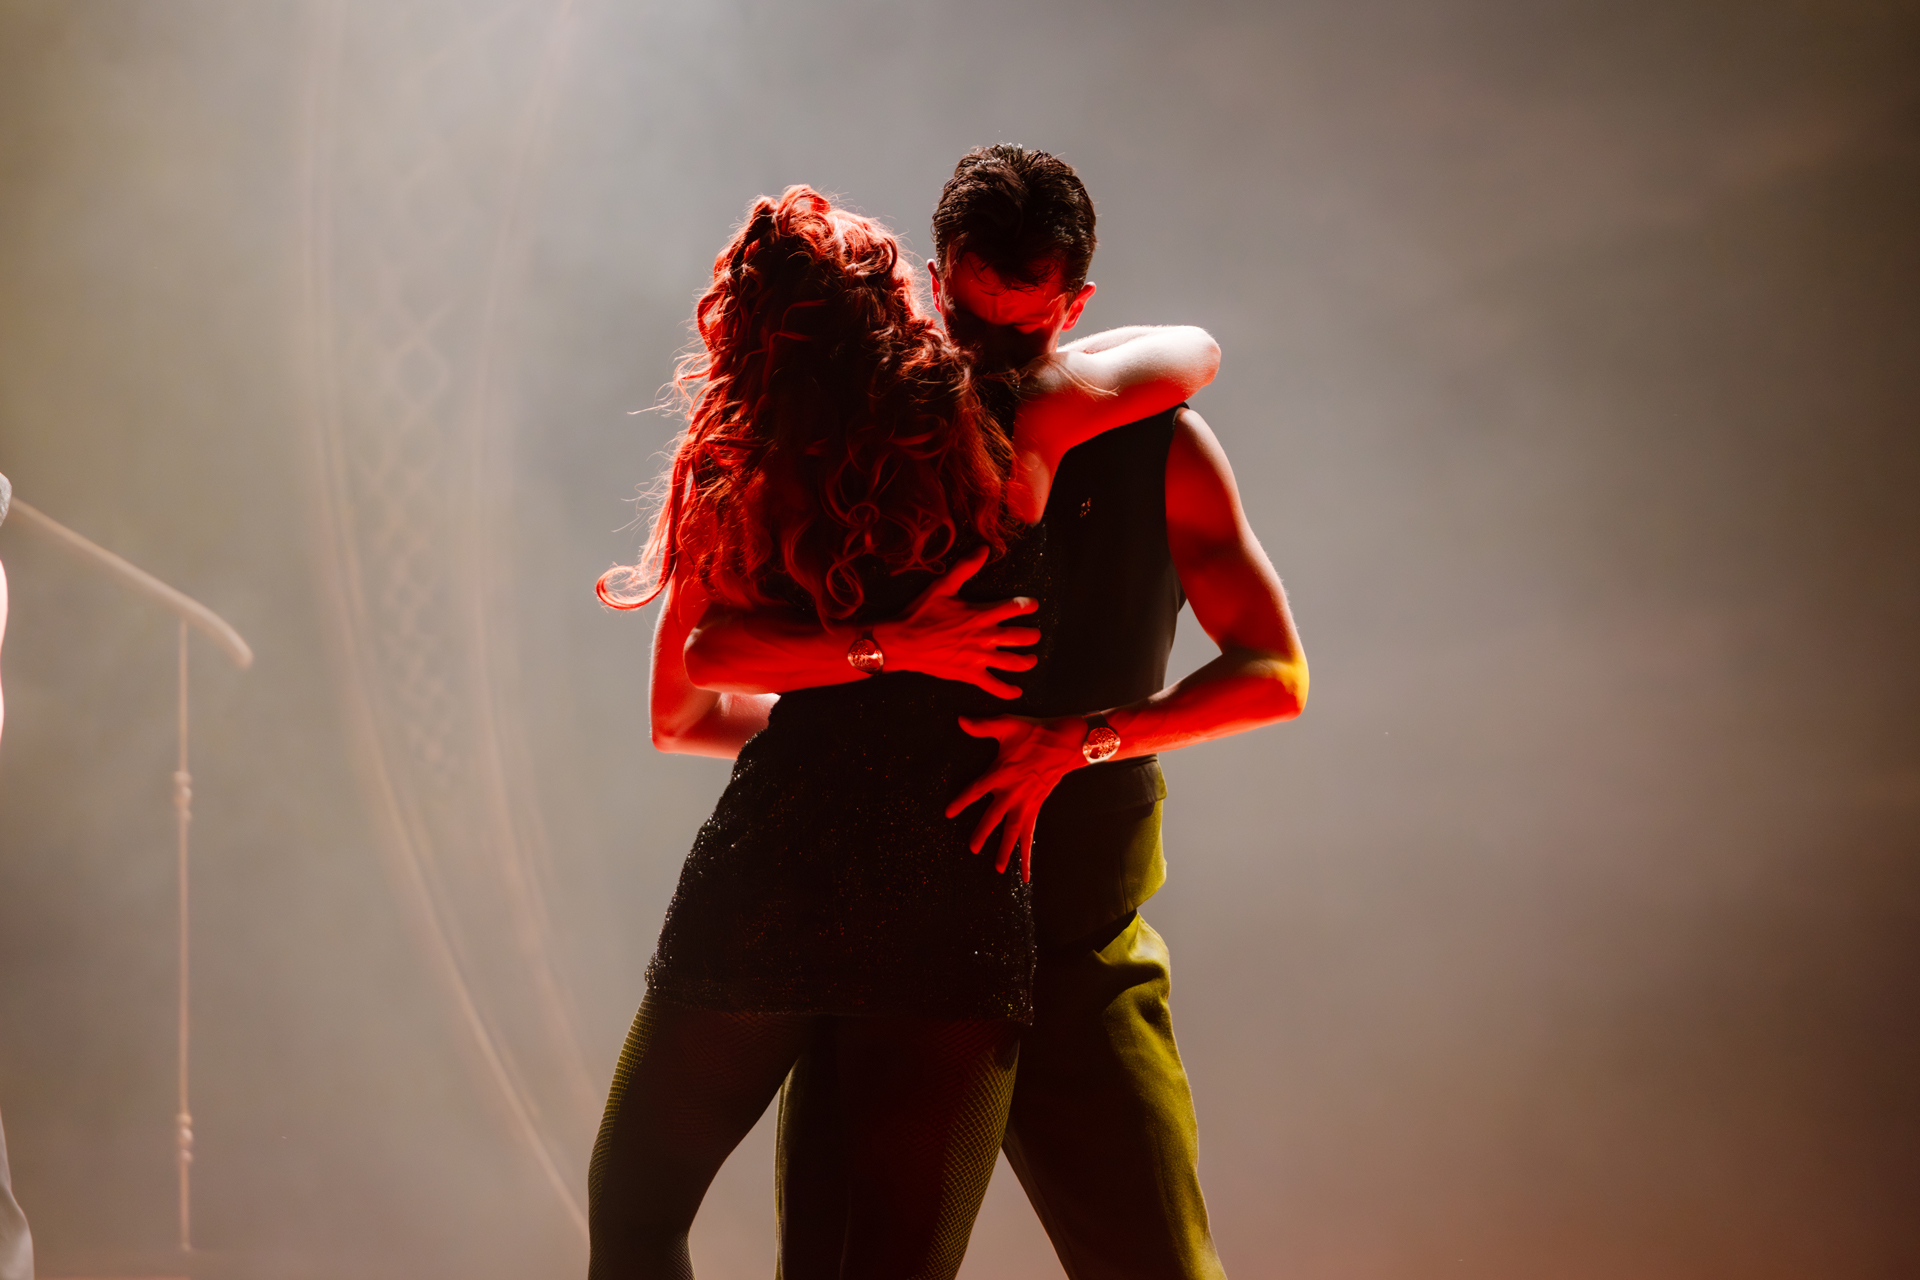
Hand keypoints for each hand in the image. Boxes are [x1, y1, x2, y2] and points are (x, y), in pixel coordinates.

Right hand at [872, 547, 1039, 698]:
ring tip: (1032, 660)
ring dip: (1027, 661)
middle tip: (1034, 635)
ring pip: (1014, 663)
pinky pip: (994, 686)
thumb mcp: (943, 586)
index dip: (1027, 606)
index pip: (1015, 608)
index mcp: (982, 614)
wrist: (903, 642)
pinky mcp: (970, 674)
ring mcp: (979, 658)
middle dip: (1032, 636)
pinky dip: (1007, 691)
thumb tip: (984, 548)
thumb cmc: (921, 613)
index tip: (1033, 605)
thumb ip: (966, 568)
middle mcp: (985, 637)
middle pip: (1021, 637)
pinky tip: (1017, 692)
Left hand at [944, 714, 1085, 880]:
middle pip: (994, 817)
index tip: (949, 813)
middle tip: (972, 847)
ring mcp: (1026, 803)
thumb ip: (982, 726)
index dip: (962, 802)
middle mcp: (1013, 792)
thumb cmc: (1035, 733)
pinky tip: (1025, 873)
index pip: (976, 790)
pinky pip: (1030, 835)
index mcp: (1002, 772)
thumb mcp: (1007, 725)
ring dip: (1004, 849)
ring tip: (996, 868)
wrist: (1066, 743)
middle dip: (982, 832)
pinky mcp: (1036, 808)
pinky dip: (1027, 855)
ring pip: (1013, 831)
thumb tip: (960, 720)